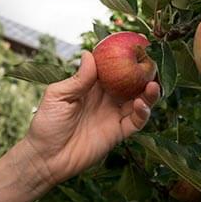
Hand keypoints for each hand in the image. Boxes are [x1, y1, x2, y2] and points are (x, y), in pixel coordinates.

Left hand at [21, 51, 158, 186]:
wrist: (47, 157)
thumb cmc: (47, 123)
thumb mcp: (58, 96)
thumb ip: (77, 79)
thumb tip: (89, 54)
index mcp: (90, 85)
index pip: (111, 67)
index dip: (123, 56)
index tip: (136, 44)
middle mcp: (105, 98)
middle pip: (130, 82)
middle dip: (144, 73)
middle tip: (153, 63)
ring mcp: (113, 115)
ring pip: (138, 100)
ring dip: (149, 92)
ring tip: (153, 84)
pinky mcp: (118, 132)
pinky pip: (136, 121)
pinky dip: (143, 112)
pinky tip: (141, 104)